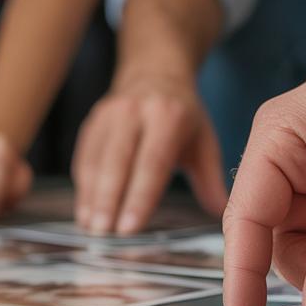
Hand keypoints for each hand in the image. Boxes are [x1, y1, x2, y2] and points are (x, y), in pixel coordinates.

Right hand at [72, 73, 227, 235]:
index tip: (130, 228)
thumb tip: (222, 213)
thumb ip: (211, 179)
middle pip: (117, 161)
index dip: (139, 197)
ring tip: (91, 227)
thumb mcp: (204, 140)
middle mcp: (135, 111)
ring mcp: (109, 114)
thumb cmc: (183, 115)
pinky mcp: (93, 120)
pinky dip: (82, 184)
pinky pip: (83, 155)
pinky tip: (85, 209)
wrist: (155, 72)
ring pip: (95, 159)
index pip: (151, 163)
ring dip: (91, 195)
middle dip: (108, 200)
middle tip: (104, 233)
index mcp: (168, 116)